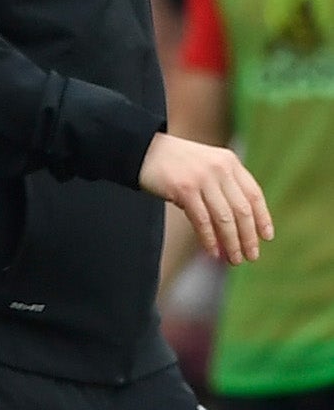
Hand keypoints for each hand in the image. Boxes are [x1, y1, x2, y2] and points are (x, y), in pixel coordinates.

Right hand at [138, 132, 273, 264]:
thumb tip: (236, 227)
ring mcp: (202, 178)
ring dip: (231, 242)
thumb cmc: (175, 164)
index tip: (266, 237)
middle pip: (242, 210)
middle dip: (248, 237)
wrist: (143, 150)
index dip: (262, 218)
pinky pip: (202, 220)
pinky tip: (213, 252)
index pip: (254, 194)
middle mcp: (220, 169)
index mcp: (230, 162)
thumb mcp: (206, 168)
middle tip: (251, 256)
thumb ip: (222, 187)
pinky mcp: (184, 189)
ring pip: (225, 218)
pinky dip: (210, 239)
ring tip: (234, 259)